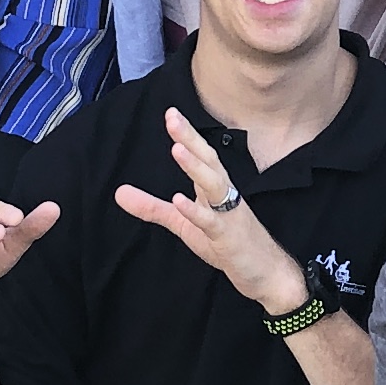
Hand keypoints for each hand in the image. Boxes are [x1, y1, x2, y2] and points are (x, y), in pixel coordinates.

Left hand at [112, 106, 303, 303]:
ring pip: (214, 185)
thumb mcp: (183, 224)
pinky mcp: (229, 237)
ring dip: (196, 167)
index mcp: (214, 189)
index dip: (187, 135)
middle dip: (191, 138)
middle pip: (208, 161)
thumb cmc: (228, 243)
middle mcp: (224, 195)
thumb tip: (118, 192)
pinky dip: (196, 210)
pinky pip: (212, 222)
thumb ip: (153, 207)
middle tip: (173, 117)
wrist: (267, 272)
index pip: (201, 156)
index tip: (171, 112)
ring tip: (177, 149)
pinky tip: (180, 200)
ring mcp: (229, 215)